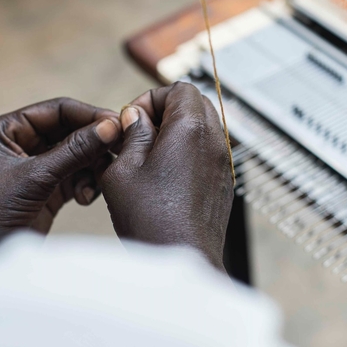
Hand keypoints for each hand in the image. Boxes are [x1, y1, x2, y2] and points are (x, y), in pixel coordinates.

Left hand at [0, 98, 121, 232]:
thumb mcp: (35, 176)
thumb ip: (74, 150)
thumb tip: (110, 126)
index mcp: (9, 129)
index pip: (57, 110)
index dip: (89, 116)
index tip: (116, 126)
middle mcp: (22, 144)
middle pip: (71, 132)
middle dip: (94, 145)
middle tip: (118, 153)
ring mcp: (36, 168)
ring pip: (78, 156)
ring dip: (91, 168)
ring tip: (95, 184)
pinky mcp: (46, 191)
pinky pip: (76, 177)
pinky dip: (85, 184)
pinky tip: (85, 198)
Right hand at [101, 82, 233, 268]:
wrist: (182, 258)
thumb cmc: (151, 219)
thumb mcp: (124, 169)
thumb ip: (132, 134)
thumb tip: (137, 117)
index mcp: (191, 128)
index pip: (179, 88)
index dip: (151, 98)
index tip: (133, 120)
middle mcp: (214, 141)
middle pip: (194, 104)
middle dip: (164, 112)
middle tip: (139, 135)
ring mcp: (222, 163)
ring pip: (202, 128)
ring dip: (175, 134)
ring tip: (148, 159)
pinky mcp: (223, 183)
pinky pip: (207, 153)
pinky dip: (187, 154)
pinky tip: (163, 179)